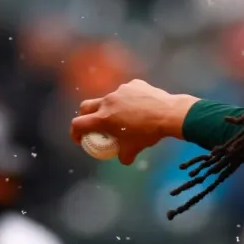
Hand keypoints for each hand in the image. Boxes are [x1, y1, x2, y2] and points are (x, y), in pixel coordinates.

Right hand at [70, 80, 198, 164]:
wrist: (169, 114)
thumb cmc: (148, 133)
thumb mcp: (134, 148)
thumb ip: (124, 156)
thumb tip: (123, 159)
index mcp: (103, 118)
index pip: (78, 124)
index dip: (75, 133)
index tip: (80, 139)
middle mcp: (107, 101)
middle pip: (86, 106)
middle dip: (85, 116)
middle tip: (93, 125)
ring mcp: (120, 90)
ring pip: (109, 99)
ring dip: (110, 108)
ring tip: (125, 117)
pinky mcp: (132, 84)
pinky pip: (125, 92)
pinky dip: (127, 100)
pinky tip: (139, 107)